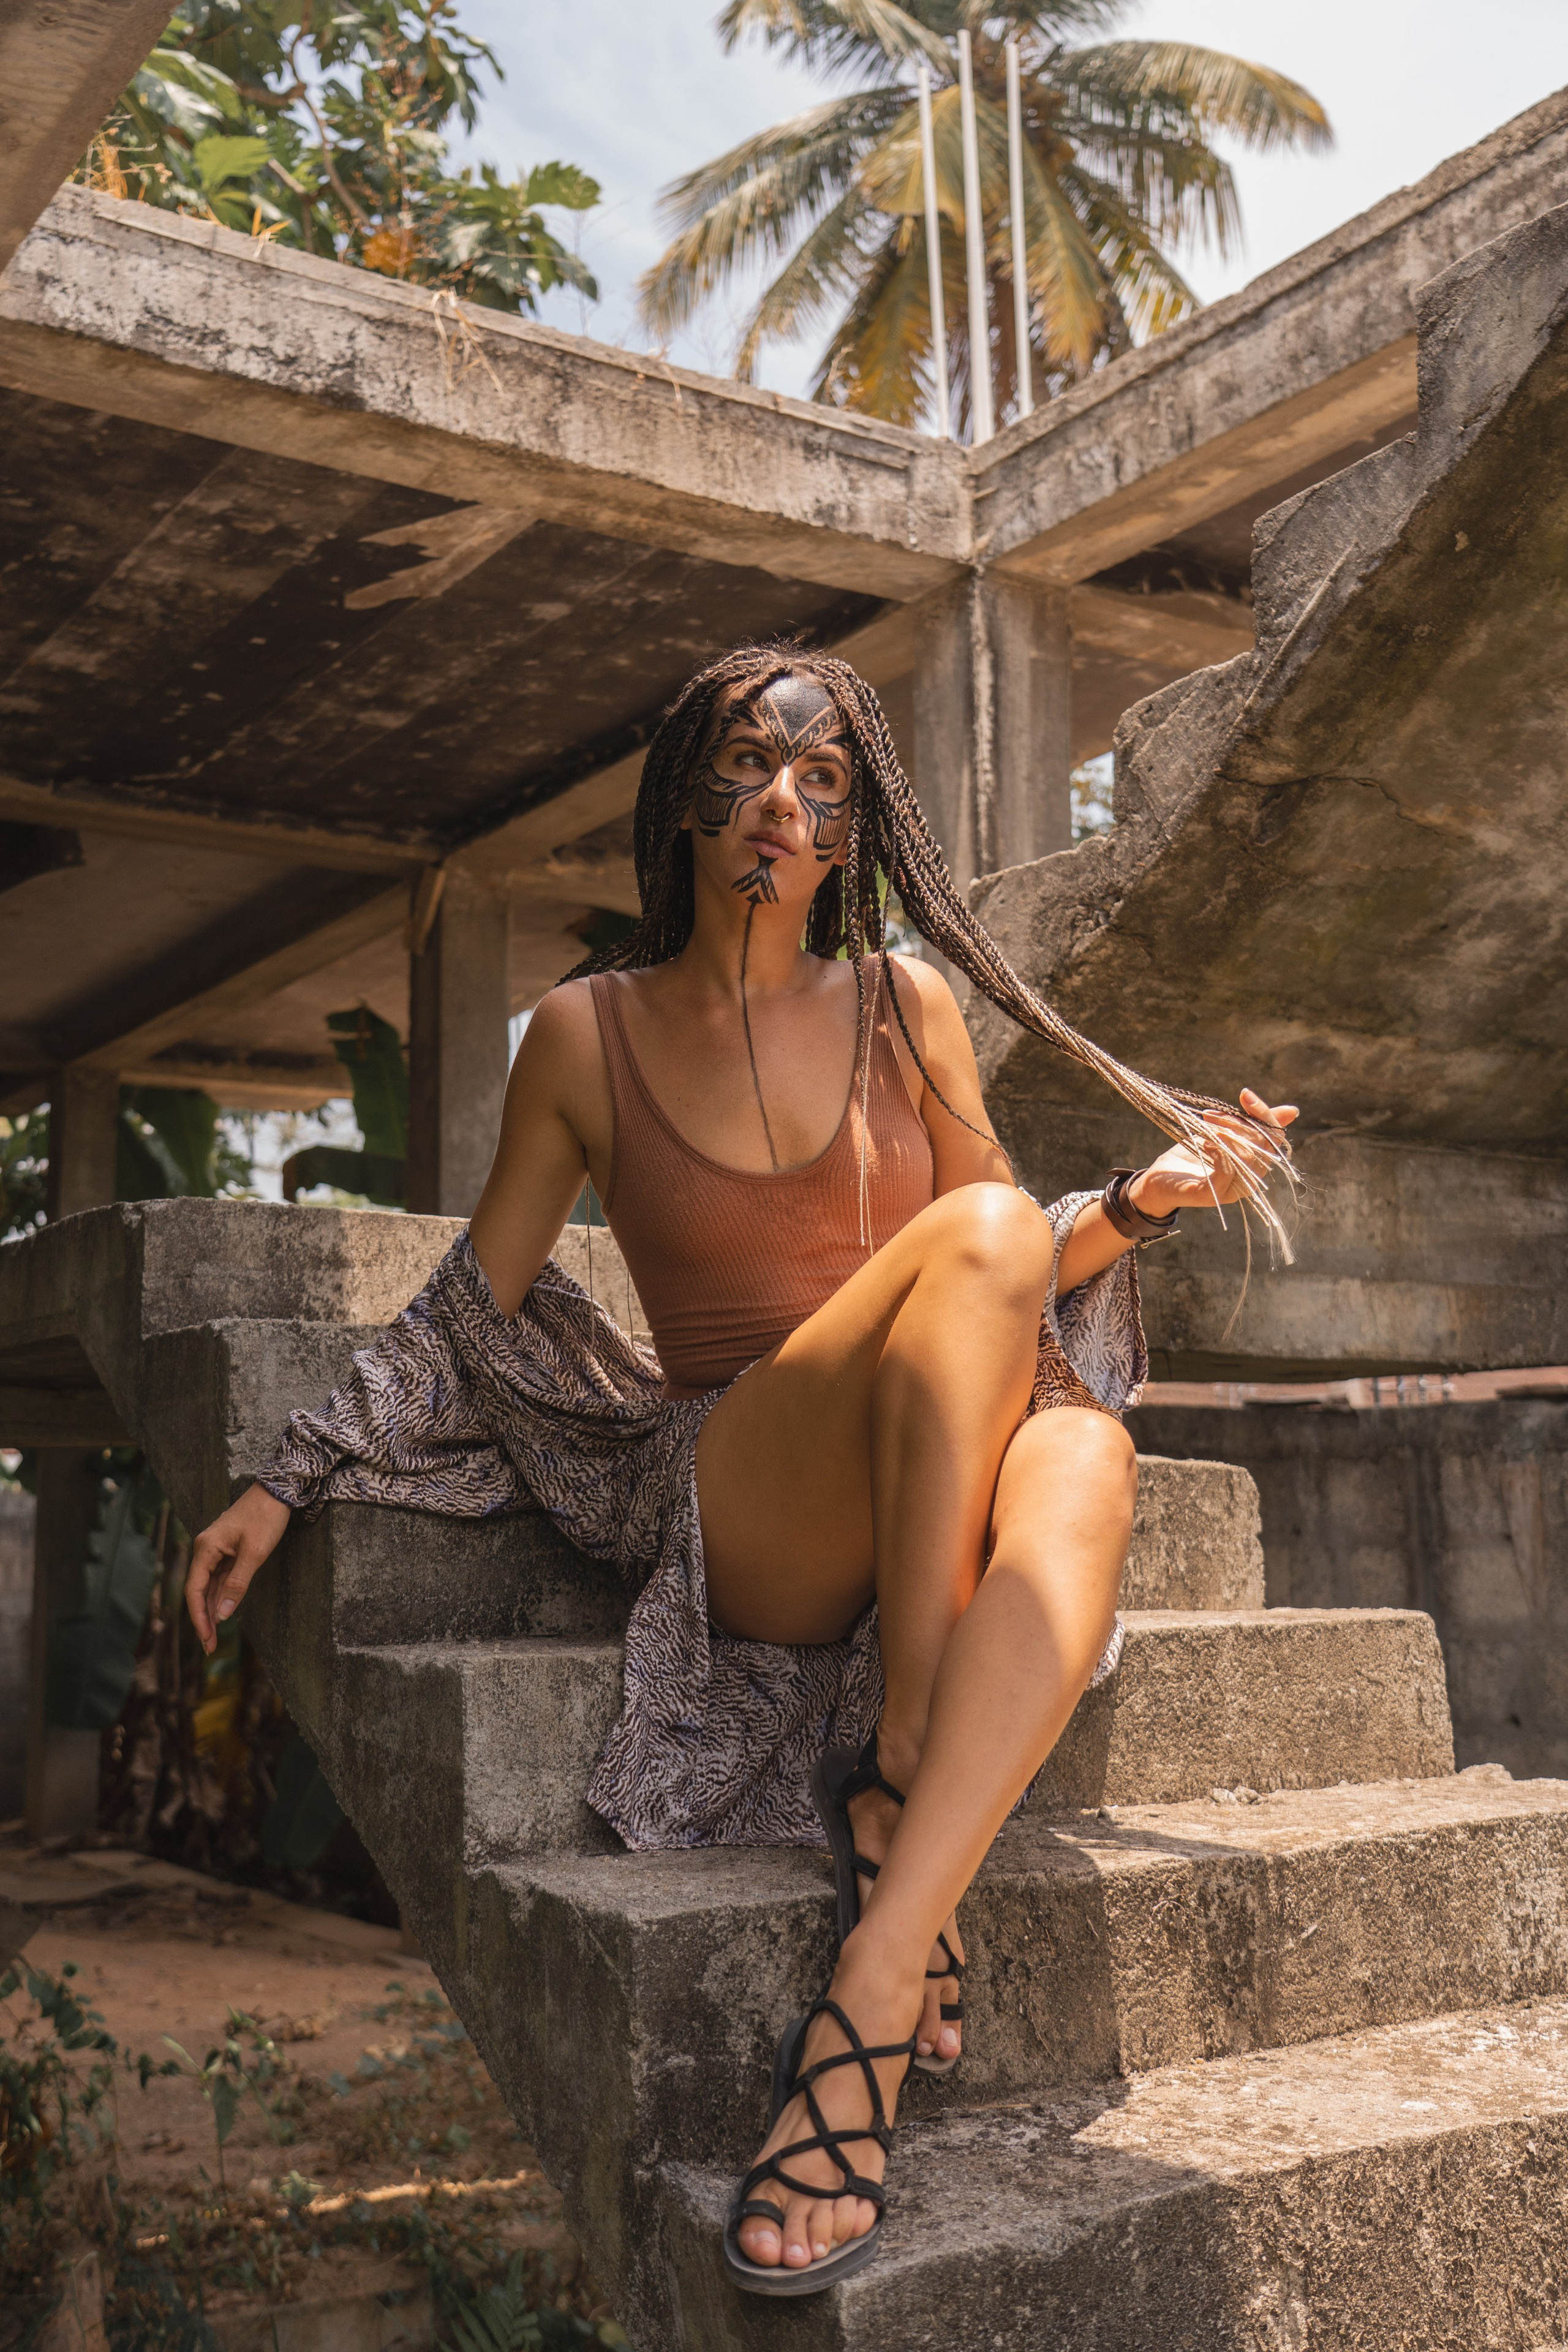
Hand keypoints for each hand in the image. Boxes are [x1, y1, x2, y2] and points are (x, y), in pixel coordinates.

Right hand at [186, 1484, 291, 1655]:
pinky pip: (219, 1577)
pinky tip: (222, 1612)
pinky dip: (220, 1595)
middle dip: (204, 1619)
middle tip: (209, 1646)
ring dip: (212, 1610)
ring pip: (209, 1586)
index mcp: (206, 1548)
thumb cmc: (266, 1517)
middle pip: (199, 1590)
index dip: (199, 1616)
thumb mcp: (254, 1552)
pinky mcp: (227, 1549)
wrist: (277, 1491)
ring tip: (213, 1636)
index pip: (195, 1590)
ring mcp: (216, 1549)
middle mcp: (206, 1549)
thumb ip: (237, 1583)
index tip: (206, 1639)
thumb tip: (223, 1613)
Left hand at [1133, 1088, 1297, 1217]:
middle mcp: (1251, 1180)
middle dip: (1238, 1123)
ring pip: (1247, 1158)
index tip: (1244, 1094)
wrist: (1159, 1181)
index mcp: (1257, 1164)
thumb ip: (1253, 1122)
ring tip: (1206, 1125)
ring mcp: (1233, 1191)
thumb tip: (1293, 1111)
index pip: (1275, 1138)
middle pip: (1263, 1147)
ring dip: (1227, 1134)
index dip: (1264, 1114)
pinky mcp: (1213, 1195)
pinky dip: (1218, 1151)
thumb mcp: (1224, 1132)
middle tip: (1211, 1114)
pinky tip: (1205, 1142)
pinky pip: (1227, 1170)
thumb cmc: (1193, 1156)